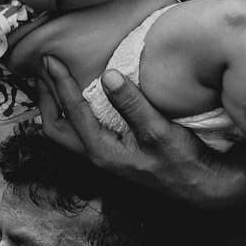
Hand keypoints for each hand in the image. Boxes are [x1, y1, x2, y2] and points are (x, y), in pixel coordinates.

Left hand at [38, 55, 245, 207]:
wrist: (204, 186)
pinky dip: (75, 110)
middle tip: (41, 68)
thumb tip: (109, 75)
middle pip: (55, 127)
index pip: (71, 113)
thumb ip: (133, 104)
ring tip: (54, 79)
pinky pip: (83, 130)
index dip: (59, 84)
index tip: (51, 59)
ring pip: (67, 131)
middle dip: (45, 97)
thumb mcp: (159, 131)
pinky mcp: (116, 151)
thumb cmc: (184, 161)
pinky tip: (84, 94)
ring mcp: (106, 155)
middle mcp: (98, 156)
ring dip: (57, 105)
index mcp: (102, 152)